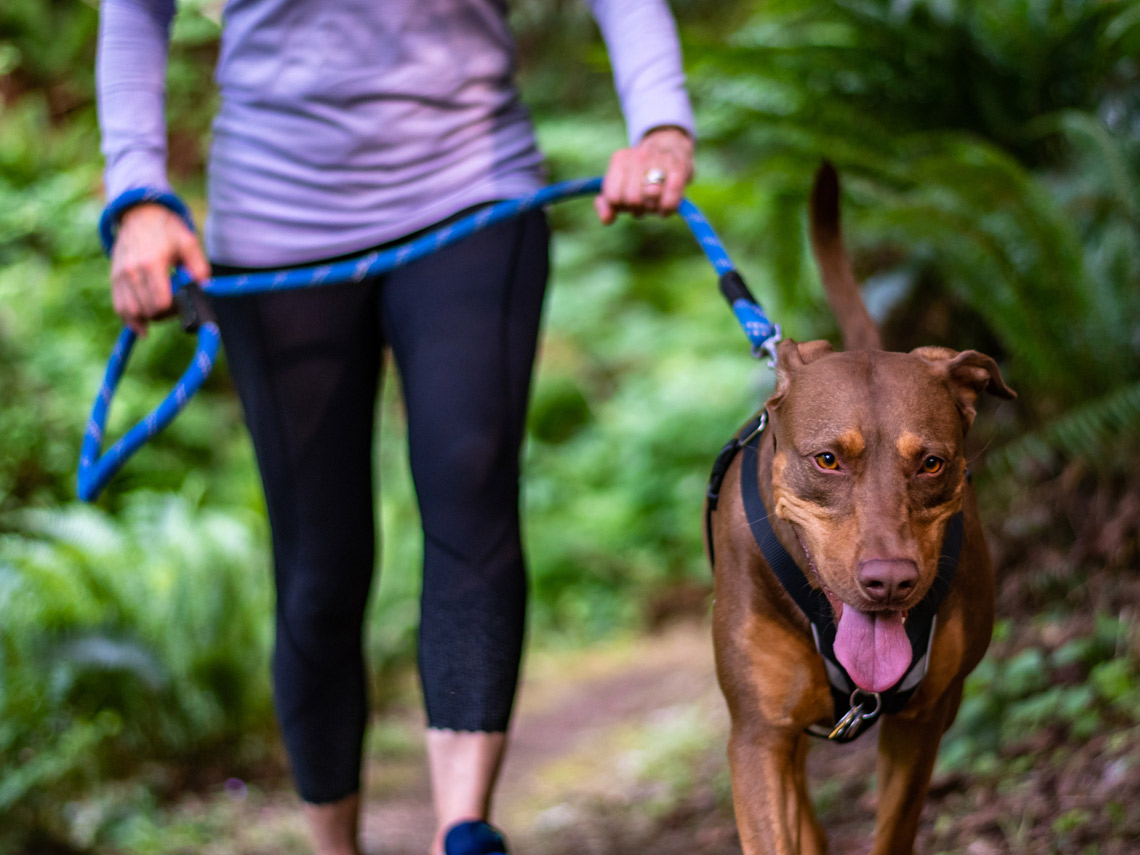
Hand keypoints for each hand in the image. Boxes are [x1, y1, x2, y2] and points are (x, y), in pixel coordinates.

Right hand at [110, 203, 209, 335]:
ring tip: (161, 312)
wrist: (139, 214)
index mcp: (152, 263)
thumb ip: (199, 267)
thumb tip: (203, 289)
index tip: (183, 303)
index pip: (161, 303)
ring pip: (130, 312)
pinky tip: (143, 326)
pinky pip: (119, 307)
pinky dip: (130, 319)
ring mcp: (120, 275)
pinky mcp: (114, 278)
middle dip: (164, 315)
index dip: (175, 310)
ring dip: (148, 318)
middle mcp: (132, 271)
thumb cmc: (167, 229)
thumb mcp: (189, 243)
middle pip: (147, 310)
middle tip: (175, 307)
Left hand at [595, 126, 693, 224]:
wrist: (671, 149)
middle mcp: (639, 155)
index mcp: (620, 158)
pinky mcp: (679, 168)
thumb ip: (606, 203)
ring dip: (652, 208)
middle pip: (632, 199)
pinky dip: (666, 209)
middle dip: (637, 208)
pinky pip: (669, 199)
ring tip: (654, 202)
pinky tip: (665, 208)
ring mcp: (660, 160)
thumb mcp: (619, 184)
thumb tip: (607, 220)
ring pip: (650, 197)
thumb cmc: (640, 175)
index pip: (613, 196)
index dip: (620, 206)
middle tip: (642, 203)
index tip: (626, 202)